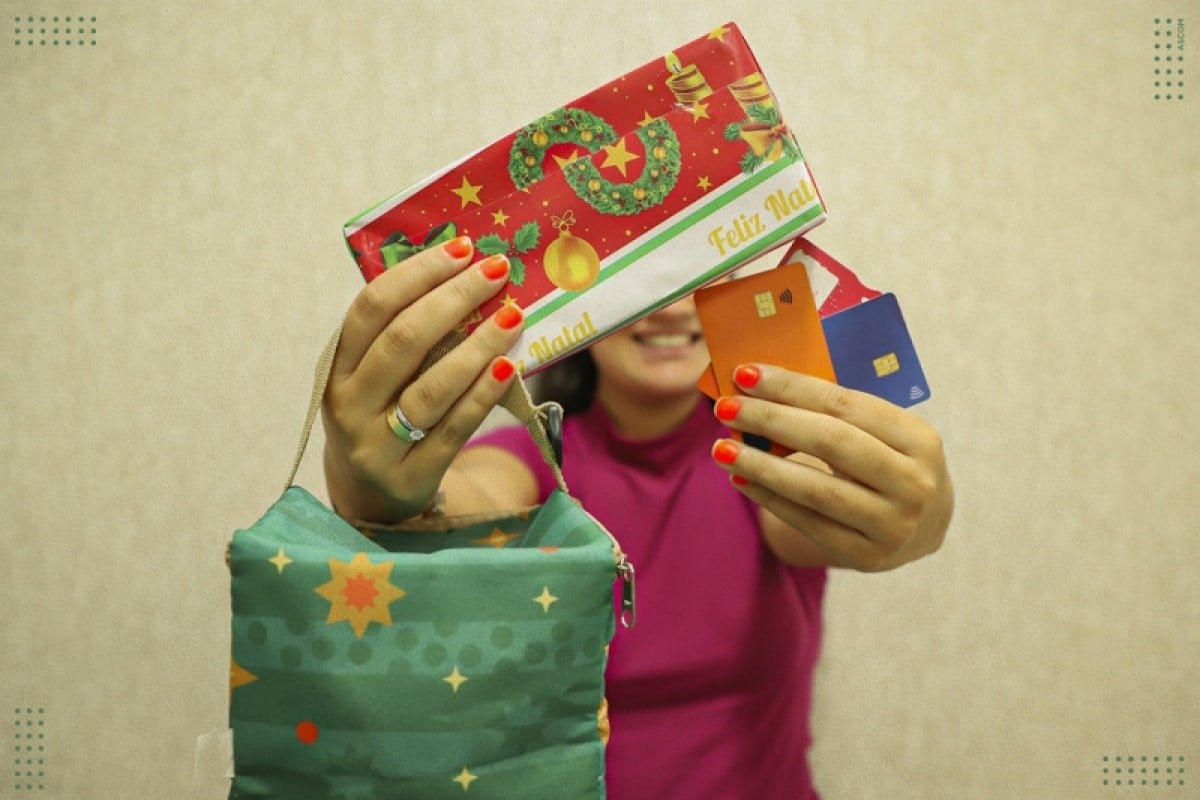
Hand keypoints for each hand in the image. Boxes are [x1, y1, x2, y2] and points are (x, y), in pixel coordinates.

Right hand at [321, 237, 523, 522]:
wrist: (370, 498)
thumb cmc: (382, 416)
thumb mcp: (372, 376)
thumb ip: (401, 332)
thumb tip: (462, 270)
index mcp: (336, 368)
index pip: (371, 308)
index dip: (417, 273)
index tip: (462, 247)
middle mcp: (348, 404)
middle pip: (403, 341)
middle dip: (455, 299)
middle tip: (497, 271)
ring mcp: (376, 445)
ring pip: (431, 387)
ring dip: (477, 345)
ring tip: (513, 314)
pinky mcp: (410, 477)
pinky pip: (455, 428)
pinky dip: (483, 394)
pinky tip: (510, 366)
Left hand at [710, 364, 953, 571]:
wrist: (925, 524)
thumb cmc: (889, 460)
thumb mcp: (883, 431)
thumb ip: (834, 410)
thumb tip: (760, 387)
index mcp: (919, 438)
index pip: (845, 404)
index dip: (792, 387)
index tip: (747, 373)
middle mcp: (913, 483)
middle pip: (829, 442)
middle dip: (770, 420)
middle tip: (725, 407)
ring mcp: (892, 525)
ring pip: (813, 489)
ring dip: (759, 465)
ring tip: (721, 448)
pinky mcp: (866, 556)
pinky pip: (806, 521)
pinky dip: (768, 497)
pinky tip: (740, 479)